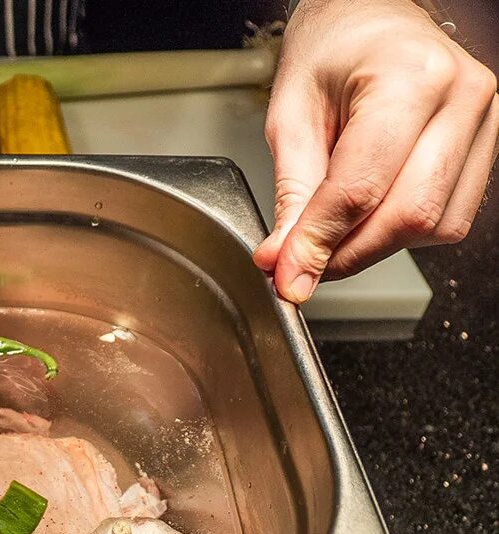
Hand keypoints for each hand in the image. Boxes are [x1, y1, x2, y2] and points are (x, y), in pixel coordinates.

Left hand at [253, 0, 498, 301]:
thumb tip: (285, 258)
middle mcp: (462, 98)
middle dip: (349, 254)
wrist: (368, 15)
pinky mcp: (485, 145)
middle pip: (409, 214)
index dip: (321, 242)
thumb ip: (292, 193)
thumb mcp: (290, 116)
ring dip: (376, 247)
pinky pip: (449, 215)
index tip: (288, 276)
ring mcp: (485, 122)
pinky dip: (402, 231)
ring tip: (330, 235)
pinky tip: (367, 217)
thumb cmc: (330, 50)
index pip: (362, 187)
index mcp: (409, 78)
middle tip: (301, 266)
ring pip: (435, 225)